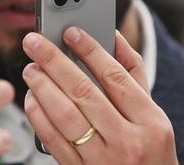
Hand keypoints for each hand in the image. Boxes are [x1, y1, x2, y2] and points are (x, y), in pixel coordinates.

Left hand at [22, 28, 177, 163]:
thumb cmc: (149, 151)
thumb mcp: (153, 116)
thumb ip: (133, 75)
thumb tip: (113, 36)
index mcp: (151, 122)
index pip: (115, 76)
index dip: (90, 50)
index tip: (70, 32)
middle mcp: (128, 142)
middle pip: (84, 92)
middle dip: (54, 62)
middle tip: (35, 44)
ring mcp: (104, 161)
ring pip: (65, 116)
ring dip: (42, 88)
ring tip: (31, 69)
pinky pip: (54, 141)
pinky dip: (38, 117)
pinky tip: (31, 100)